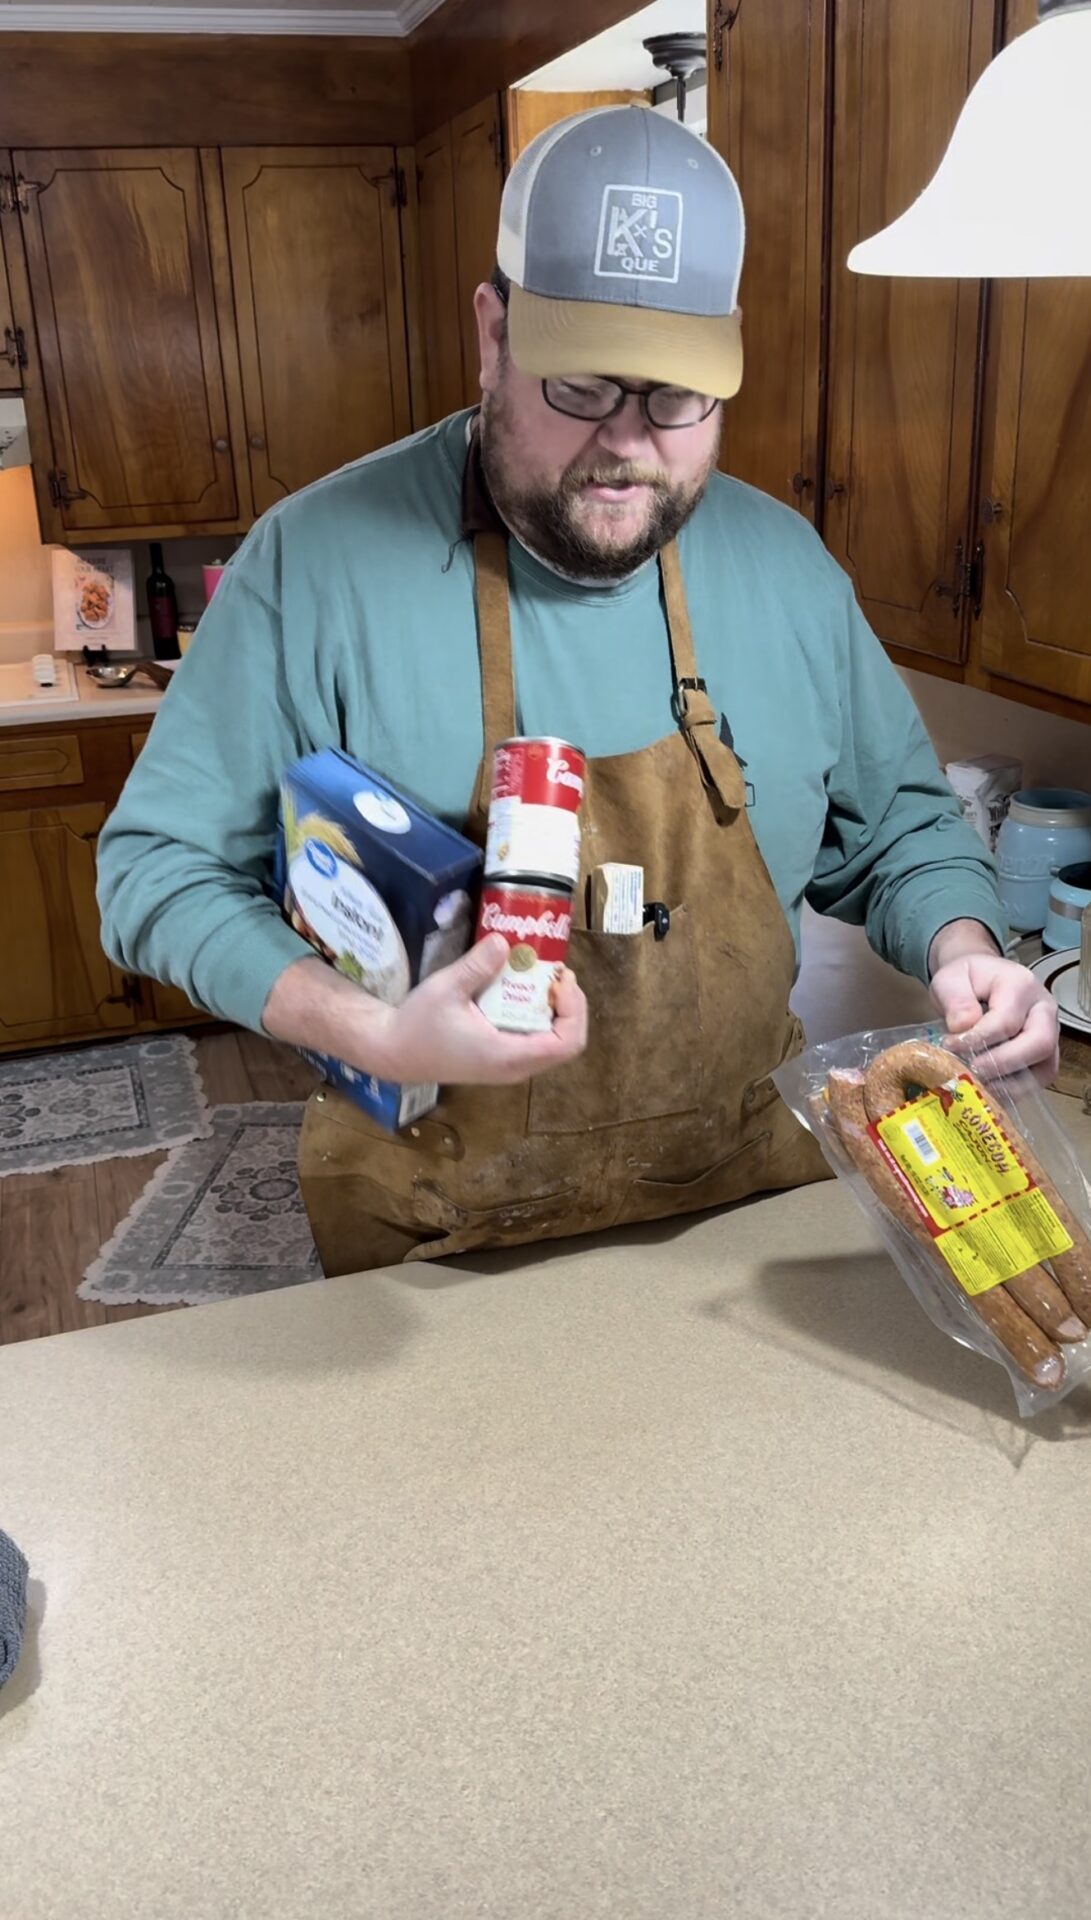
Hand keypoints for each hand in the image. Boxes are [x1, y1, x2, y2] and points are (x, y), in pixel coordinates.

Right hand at [374, 935, 588, 1086]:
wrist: (392, 1050)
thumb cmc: (417, 1025)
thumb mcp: (445, 989)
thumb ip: (477, 965)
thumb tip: (505, 941)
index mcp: (507, 1056)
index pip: (566, 1043)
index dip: (574, 1010)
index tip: (560, 980)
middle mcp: (515, 1067)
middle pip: (567, 1043)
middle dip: (569, 1005)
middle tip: (556, 973)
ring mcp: (509, 1066)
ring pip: (553, 1042)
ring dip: (556, 1009)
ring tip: (543, 977)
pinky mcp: (501, 1059)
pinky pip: (535, 1040)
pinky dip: (539, 1015)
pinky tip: (524, 990)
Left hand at [928, 921, 1058, 1083]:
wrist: (978, 981)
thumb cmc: (966, 980)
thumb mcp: (950, 979)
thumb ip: (955, 999)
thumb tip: (963, 1027)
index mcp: (1021, 985)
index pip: (1006, 1021)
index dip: (977, 1040)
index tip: (950, 1046)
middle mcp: (1044, 1010)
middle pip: (1039, 1044)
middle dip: (1001, 1063)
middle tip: (970, 1070)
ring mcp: (1050, 1034)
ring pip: (1044, 1068)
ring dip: (1009, 1083)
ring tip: (975, 1083)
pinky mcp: (1045, 1056)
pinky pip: (1038, 1081)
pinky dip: (1012, 1091)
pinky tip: (985, 1089)